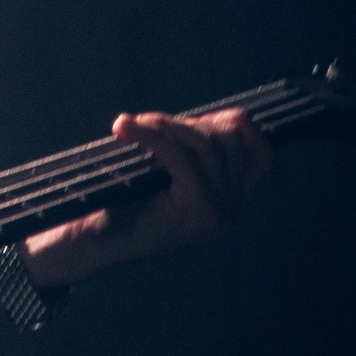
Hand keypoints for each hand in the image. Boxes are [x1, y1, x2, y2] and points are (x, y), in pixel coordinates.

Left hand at [29, 108, 274, 288]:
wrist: (94, 239)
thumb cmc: (123, 199)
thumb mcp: (168, 168)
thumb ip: (196, 148)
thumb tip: (230, 116)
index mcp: (229, 198)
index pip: (261, 153)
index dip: (235, 126)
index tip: (196, 119)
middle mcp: (232, 208)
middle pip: (228, 139)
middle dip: (185, 123)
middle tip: (143, 123)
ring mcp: (220, 213)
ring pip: (205, 145)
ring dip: (164, 125)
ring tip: (129, 125)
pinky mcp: (200, 211)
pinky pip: (183, 158)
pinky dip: (153, 137)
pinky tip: (127, 130)